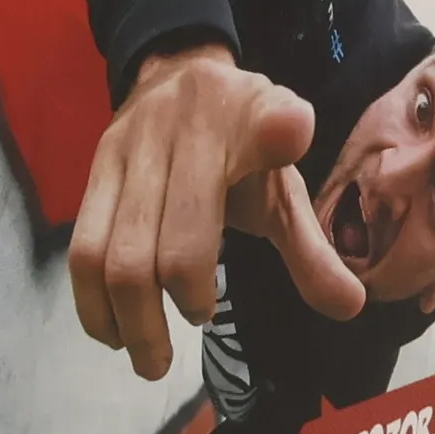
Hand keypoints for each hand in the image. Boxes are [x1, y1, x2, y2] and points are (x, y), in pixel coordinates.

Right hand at [69, 42, 363, 380]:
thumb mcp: (283, 186)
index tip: (292, 137)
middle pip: (170, 239)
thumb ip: (312, 250)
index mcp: (253, 119)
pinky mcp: (97, 166)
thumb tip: (351, 308)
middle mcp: (190, 127)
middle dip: (176, 307)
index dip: (280, 130)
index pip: (272, 121)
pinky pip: (83, 245)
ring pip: (114, 251)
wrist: (177, 74)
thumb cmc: (242, 145)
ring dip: (129, 319)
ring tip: (149, 359)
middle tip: (186, 346)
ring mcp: (133, 147)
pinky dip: (94, 301)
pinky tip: (113, 331)